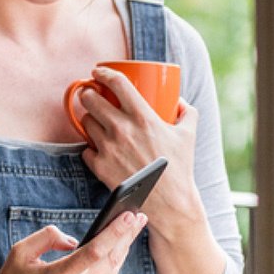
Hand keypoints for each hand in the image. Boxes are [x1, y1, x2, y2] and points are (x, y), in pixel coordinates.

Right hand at [0, 213, 146, 273]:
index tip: (130, 215)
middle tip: (139, 217)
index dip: (115, 232)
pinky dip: (107, 270)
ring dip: (120, 252)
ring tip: (129, 233)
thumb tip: (75, 240)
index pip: (96, 251)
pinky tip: (112, 256)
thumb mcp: (20, 251)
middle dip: (126, 237)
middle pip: (110, 261)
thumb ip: (48, 237)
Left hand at [77, 68, 202, 237]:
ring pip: (85, 122)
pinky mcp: (99, 165)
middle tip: (91, 95)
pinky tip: (97, 146)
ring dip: (88, 118)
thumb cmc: (179, 167)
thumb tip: (178, 101)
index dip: (103, 73)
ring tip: (95, 120)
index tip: (97, 71)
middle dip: (88, 94)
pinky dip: (90, 146)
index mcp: (143, 117)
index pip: (116, 83)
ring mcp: (108, 147)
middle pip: (90, 99)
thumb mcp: (188, 134)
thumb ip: (187, 112)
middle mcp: (122, 129)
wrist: (169, 201)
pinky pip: (85, 148)